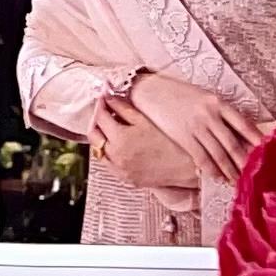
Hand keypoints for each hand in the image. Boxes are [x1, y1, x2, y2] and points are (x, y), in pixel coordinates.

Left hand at [87, 102, 203, 195]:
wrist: (182, 167)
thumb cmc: (167, 142)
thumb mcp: (143, 121)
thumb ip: (122, 108)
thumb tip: (108, 97)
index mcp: (120, 138)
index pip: (100, 117)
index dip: (100, 104)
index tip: (104, 98)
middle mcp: (116, 156)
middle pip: (93, 134)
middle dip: (96, 120)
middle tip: (104, 112)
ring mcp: (119, 169)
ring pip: (98, 150)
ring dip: (100, 137)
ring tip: (110, 128)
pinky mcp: (124, 178)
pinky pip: (107, 164)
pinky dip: (107, 153)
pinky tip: (116, 145)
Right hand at [129, 71, 254, 189]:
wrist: (150, 90)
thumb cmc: (179, 93)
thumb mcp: (203, 96)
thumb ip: (221, 113)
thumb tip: (240, 134)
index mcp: (218, 102)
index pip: (245, 125)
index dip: (258, 142)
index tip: (268, 155)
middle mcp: (209, 114)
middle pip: (234, 144)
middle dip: (247, 163)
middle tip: (257, 176)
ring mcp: (196, 126)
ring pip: (220, 154)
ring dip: (231, 171)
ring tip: (240, 182)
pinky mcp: (183, 137)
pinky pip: (202, 158)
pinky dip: (213, 170)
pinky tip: (219, 177)